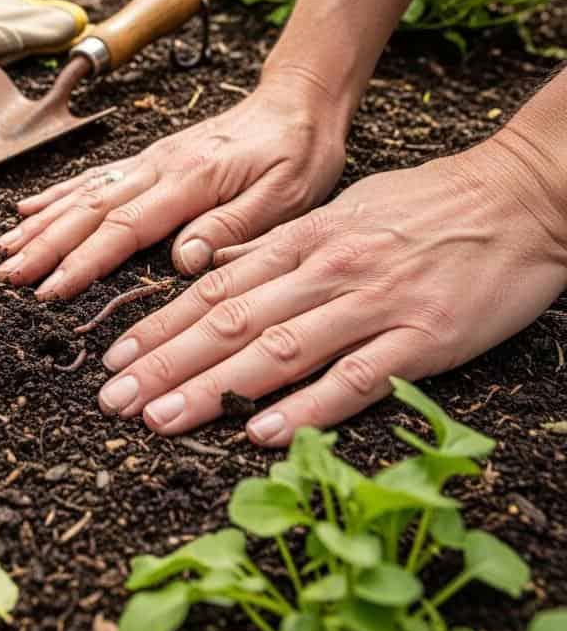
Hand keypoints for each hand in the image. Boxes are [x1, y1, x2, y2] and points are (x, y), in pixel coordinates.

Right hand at [0, 70, 347, 298]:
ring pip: (84, 192)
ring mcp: (150, 161)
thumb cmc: (297, 152)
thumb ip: (232, 226)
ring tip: (5, 248)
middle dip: (45, 244)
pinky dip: (59, 193)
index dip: (83, 260)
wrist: (298, 102)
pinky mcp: (150, 159)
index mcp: (190, 181)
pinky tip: (31, 208)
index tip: (49, 288)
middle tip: (7, 274)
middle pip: (90, 210)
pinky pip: (96, 176)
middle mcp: (159, 167)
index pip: (125, 226)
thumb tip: (181, 260)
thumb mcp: (286, 197)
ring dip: (42, 222)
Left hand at [96, 136, 566, 443]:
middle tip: (112, 400)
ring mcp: (373, 305)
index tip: (115, 358)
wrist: (517, 197)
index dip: (160, 327)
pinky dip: (307, 406)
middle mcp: (325, 271)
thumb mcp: (336, 213)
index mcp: (303, 241)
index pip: (214, 290)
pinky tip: (262, 432)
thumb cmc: (422, 207)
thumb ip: (272, 246)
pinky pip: (357, 378)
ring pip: (277, 350)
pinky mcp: (425, 339)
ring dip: (213, 388)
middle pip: (229, 322)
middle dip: (164, 364)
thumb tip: (209, 268)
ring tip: (159, 420)